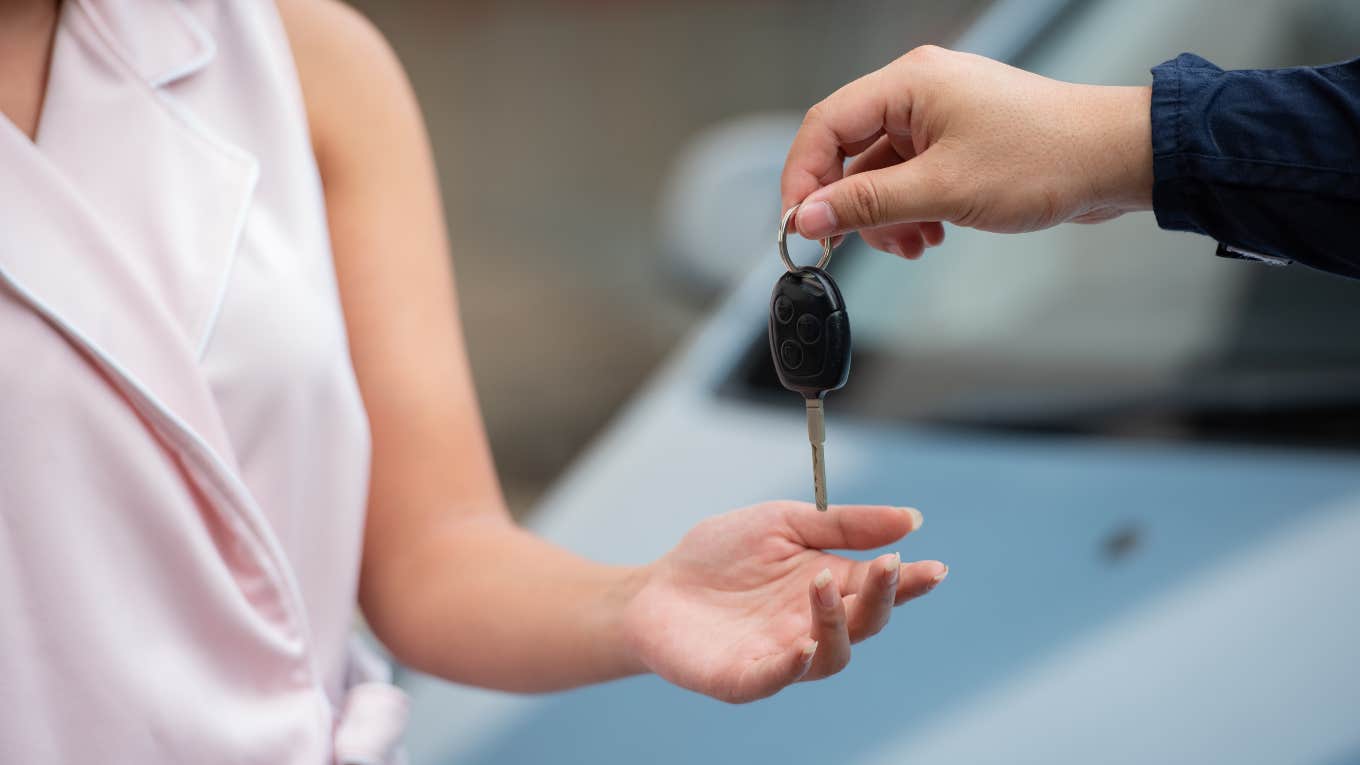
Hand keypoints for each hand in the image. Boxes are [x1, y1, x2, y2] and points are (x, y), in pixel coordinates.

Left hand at [622, 501, 946, 702]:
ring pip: (832, 656)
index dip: (910, 582)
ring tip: (822, 585)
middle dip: (882, 598)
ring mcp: (781, 656)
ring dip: (836, 623)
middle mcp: (813, 626)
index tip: (934, 568)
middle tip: (885, 568)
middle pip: (866, 623)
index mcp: (829, 586)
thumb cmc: (720, 555)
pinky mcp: (742, 678)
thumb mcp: (784, 521)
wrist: (654, 588)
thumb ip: (844, 524)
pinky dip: (792, 666)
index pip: (880, 588)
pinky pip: (775, 679)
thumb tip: (912, 519)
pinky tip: (801, 645)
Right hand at [780, 45, 1152, 257]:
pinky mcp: (960, 143)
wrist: (1116, 160)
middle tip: (847, 244)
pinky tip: (932, 236)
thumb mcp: (943, 190)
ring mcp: (941, 117)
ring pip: (882, 172)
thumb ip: (868, 204)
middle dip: (850, 204)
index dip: (802, 177)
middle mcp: (920, 93)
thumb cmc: (1046, 158)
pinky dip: (912, 211)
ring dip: (886, 217)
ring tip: (911, 245)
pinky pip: (912, 178)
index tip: (798, 224)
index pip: (826, 125)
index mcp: (909, 84)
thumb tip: (809, 216)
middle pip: (850, 151)